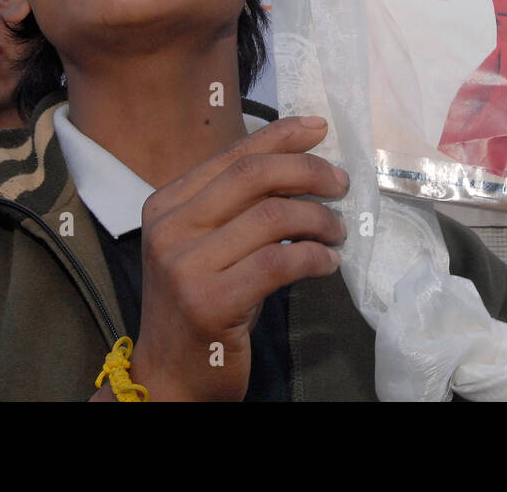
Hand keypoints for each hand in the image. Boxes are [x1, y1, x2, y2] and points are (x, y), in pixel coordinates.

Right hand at [110, 116, 348, 400]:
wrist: (168, 377)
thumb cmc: (198, 304)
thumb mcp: (204, 244)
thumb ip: (235, 205)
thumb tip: (298, 163)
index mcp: (166, 205)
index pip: (233, 155)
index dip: (281, 137)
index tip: (320, 128)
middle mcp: (169, 229)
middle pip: (254, 177)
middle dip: (308, 172)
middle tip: (340, 184)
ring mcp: (185, 266)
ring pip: (272, 217)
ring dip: (318, 219)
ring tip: (336, 232)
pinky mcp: (210, 303)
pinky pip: (279, 262)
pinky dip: (314, 257)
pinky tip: (327, 263)